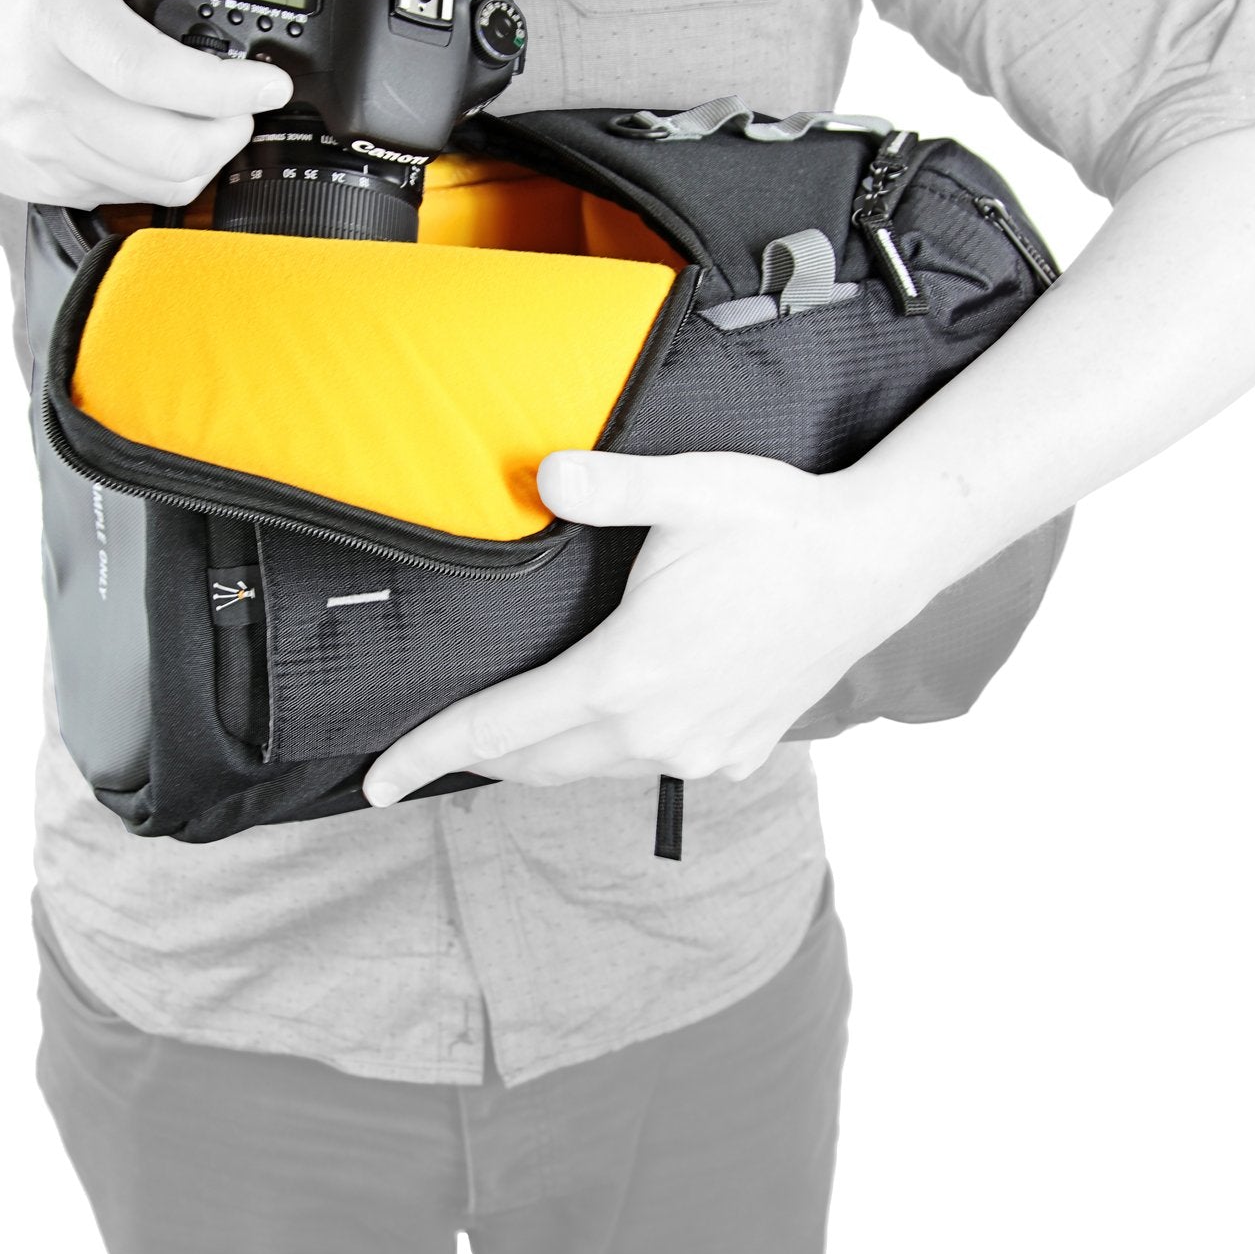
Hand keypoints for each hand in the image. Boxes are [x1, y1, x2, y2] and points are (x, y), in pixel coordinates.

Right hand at [0, 0, 292, 206]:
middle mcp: (49, 88)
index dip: (221, 86)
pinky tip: (176, 138)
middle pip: (169, 141)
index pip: (148, 68)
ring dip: (213, 153)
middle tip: (250, 101)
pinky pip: (139, 193)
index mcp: (53, 13)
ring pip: (163, 178)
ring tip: (223, 119)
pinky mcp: (58, 186)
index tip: (268, 81)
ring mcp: (52, 146)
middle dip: (233, 127)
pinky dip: (174, 172)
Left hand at [361, 449, 943, 803]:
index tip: (378, 780)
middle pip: (535, 763)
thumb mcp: (684, 488)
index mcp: (623, 673)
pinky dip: (612, 749)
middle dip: (476, 761)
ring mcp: (700, 748)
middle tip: (424, 756)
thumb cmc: (777, 522)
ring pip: (591, 767)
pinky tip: (612, 717)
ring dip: (544, 754)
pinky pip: (650, 763)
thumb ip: (604, 485)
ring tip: (508, 735)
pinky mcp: (737, 752)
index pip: (497, 729)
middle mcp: (655, 728)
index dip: (428, 754)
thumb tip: (541, 473)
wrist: (876, 562)